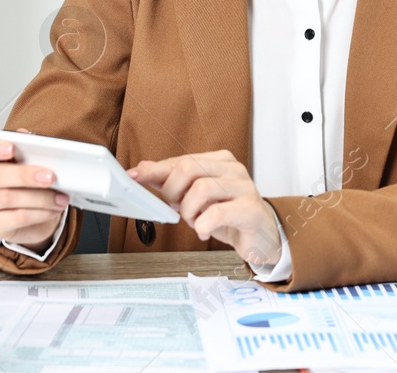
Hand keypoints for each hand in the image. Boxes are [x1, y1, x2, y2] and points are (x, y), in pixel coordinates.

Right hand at [0, 132, 68, 248]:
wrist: (35, 218)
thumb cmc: (30, 185)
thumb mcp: (31, 164)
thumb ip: (28, 150)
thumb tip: (28, 138)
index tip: (11, 148)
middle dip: (25, 175)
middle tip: (50, 176)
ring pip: (6, 198)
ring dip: (39, 197)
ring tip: (60, 197)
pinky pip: (16, 218)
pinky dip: (39, 213)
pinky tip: (53, 209)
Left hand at [128, 150, 281, 268]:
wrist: (262, 237)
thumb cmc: (230, 215)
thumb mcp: (198, 199)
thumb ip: (174, 182)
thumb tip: (144, 169)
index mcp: (219, 161)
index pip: (181, 160)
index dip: (155, 170)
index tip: (134, 176)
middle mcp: (233, 169)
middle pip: (189, 168)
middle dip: (172, 192)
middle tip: (175, 209)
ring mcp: (244, 187)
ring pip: (201, 189)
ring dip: (189, 212)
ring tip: (195, 222)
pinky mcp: (251, 209)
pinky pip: (217, 213)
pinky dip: (203, 225)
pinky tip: (205, 232)